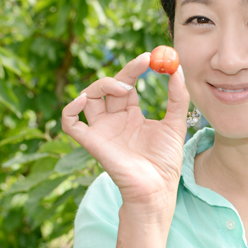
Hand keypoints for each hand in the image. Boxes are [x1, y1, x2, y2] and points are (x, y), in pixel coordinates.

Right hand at [61, 53, 189, 210]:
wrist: (158, 189)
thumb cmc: (165, 161)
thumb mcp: (176, 123)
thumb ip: (177, 97)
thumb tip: (178, 68)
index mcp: (131, 114)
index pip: (127, 83)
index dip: (135, 68)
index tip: (149, 57)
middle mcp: (113, 119)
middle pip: (107, 86)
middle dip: (123, 72)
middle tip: (141, 64)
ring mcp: (101, 130)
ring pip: (88, 97)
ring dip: (101, 85)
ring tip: (124, 89)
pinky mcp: (91, 142)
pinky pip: (70, 123)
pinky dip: (71, 109)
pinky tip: (85, 100)